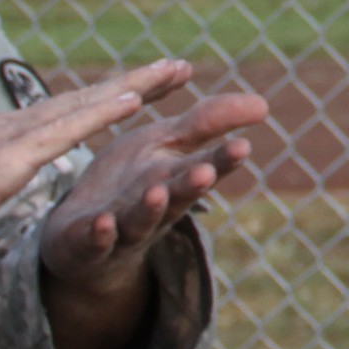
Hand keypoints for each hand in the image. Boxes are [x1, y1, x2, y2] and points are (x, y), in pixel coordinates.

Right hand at [0, 59, 194, 260]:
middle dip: (135, 82)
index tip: (146, 88)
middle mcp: (9, 129)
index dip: (108, 100)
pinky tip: (132, 102)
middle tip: (180, 67)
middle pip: (84, 100)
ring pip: (82, 105)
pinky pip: (63, 131)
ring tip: (174, 73)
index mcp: (1, 141)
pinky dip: (100, 113)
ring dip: (132, 86)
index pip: (66, 116)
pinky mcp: (6, 159)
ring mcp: (9, 139)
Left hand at [35, 70, 269, 348]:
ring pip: (140, 220)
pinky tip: (103, 223)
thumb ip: (209, 122)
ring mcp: (123, 229)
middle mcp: (155, 207)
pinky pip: (94, 242)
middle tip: (205, 173)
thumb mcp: (167, 144)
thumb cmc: (132, 182)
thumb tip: (264, 103)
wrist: (84, 235)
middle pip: (178, 196)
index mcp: (175, 180)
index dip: (222, 160)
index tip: (242, 146)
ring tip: (156, 192)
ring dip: (149, 209)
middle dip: (191, 186)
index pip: (204, 167)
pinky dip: (99, 234)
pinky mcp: (88, 245)